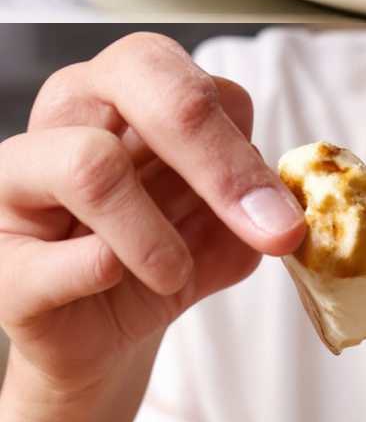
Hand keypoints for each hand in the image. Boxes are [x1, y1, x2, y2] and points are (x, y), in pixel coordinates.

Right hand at [0, 35, 304, 421]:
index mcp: (132, 91)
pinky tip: (113, 284)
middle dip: (219, 165)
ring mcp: (16, 176)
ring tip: (172, 274)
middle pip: (144, 84)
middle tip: (267, 231)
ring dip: (154, 236)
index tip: (280, 217)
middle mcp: (70, 110)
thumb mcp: (228, 227)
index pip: (198, 84)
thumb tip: (283, 208)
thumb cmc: (163, 258)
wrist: (104, 338)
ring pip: (91, 164)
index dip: (246, 154)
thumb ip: (259, 205)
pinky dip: (102, 275)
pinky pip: (54, 254)